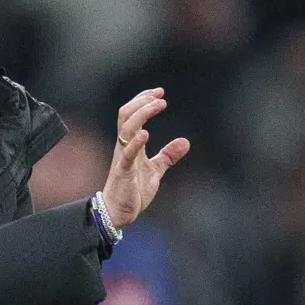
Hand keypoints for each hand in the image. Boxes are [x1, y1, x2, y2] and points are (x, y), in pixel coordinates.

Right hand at [100, 87, 189, 227]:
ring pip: (126, 128)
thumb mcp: (156, 170)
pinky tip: (146, 133)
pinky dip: (136, 142)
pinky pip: (127, 154)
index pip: (133, 115)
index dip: (144, 101)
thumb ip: (168, 155)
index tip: (159, 92)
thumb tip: (185, 141)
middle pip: (127, 115)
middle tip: (159, 95)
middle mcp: (124, 146)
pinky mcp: (123, 171)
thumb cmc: (133, 190)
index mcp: (131, 144)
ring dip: (142, 114)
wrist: (119, 211)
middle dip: (141, 101)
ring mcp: (123, 157)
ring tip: (157, 105)